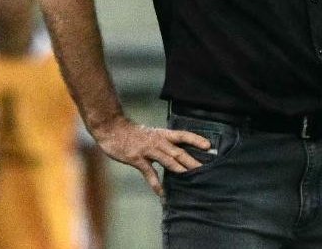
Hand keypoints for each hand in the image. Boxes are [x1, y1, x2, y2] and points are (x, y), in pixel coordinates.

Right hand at [92, 116, 211, 195]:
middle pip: (179, 151)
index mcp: (162, 134)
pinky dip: (157, 184)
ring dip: (180, 170)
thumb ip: (161, 143)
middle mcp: (158, 141)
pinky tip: (162, 193)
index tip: (209, 146)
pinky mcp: (137, 159)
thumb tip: (174, 152)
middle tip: (206, 169)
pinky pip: (149, 173)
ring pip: (168, 160)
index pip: (183, 135)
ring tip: (192, 179)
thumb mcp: (150, 134)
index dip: (196, 139)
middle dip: (193, 160)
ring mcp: (148, 150)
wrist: (112, 128)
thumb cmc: (131, 133)